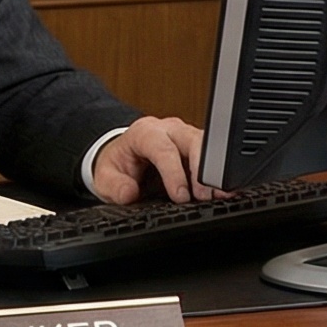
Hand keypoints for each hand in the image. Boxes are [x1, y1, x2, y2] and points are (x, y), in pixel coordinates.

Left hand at [89, 115, 216, 203]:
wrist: (124, 155)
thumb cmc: (119, 164)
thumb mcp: (104, 177)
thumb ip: (114, 186)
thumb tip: (129, 193)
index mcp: (145, 132)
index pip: (163, 149)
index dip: (174, 173)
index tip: (180, 196)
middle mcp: (169, 130)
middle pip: (193, 142)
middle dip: (202, 170)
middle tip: (205, 196)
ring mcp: (186, 137)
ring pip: (208, 147)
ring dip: (213, 173)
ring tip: (217, 196)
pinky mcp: (197, 148)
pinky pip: (212, 157)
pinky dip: (217, 175)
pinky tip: (221, 191)